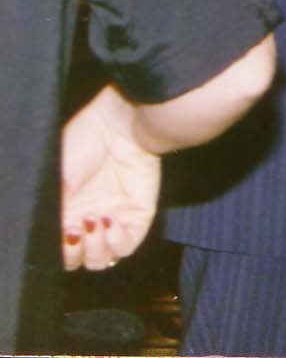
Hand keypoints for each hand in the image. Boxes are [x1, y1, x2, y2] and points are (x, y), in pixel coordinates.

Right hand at [60, 86, 159, 272]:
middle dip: (72, 255)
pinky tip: (109, 221)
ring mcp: (114, 220)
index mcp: (67, 212)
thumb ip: (52, 211)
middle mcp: (89, 220)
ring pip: (102, 260)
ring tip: (92, 222)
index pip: (59, 250)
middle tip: (73, 230)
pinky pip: (126, 247)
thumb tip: (46, 236)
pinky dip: (114, 243)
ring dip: (93, 250)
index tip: (58, 233)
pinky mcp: (138, 216)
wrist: (121, 126)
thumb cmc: (85, 142)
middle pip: (79, 261)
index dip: (56, 251)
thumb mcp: (57, 178)